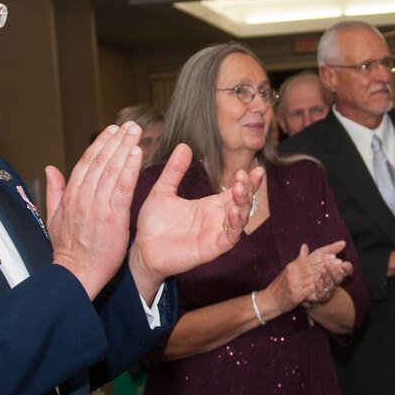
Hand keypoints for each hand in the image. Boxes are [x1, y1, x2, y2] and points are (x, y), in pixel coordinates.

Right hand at [45, 123, 143, 298]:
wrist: (76, 273)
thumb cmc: (68, 250)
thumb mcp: (54, 217)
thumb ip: (55, 191)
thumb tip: (50, 169)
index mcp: (71, 196)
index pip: (87, 162)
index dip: (100, 144)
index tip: (112, 131)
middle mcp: (84, 197)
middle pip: (101, 161)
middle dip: (115, 140)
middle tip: (129, 125)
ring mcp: (98, 206)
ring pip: (112, 170)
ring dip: (125, 149)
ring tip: (135, 133)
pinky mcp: (113, 217)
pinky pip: (123, 188)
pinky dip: (130, 170)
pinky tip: (137, 155)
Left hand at [129, 147, 259, 300]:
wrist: (142, 249)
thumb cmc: (153, 224)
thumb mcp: (163, 191)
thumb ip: (175, 170)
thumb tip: (184, 145)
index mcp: (210, 205)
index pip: (235, 191)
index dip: (247, 180)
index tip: (252, 167)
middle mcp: (217, 219)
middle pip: (243, 203)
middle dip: (249, 189)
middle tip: (248, 174)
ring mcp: (216, 234)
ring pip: (241, 219)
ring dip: (244, 204)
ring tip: (240, 188)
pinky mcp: (212, 248)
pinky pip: (230, 237)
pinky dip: (235, 225)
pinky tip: (234, 211)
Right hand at [267, 241, 350, 314]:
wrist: (270, 300)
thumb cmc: (281, 285)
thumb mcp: (289, 270)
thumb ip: (299, 259)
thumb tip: (305, 246)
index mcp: (293, 265)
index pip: (311, 258)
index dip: (323, 255)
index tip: (335, 253)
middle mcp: (294, 272)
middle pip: (313, 266)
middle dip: (328, 263)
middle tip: (340, 261)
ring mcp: (295, 283)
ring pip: (313, 277)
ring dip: (327, 274)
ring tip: (337, 271)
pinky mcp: (296, 294)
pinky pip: (310, 289)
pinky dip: (319, 286)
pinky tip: (328, 284)